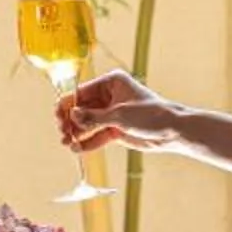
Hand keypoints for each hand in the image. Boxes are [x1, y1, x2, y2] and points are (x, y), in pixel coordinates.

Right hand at [56, 70, 180, 153]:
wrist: (172, 131)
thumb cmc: (151, 115)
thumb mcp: (120, 115)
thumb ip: (94, 117)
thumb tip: (72, 116)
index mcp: (110, 82)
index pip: (82, 92)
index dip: (68, 105)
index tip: (58, 117)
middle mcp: (109, 96)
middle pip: (81, 108)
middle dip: (71, 121)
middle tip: (62, 133)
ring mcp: (111, 113)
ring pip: (87, 123)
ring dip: (76, 133)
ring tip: (67, 143)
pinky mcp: (115, 129)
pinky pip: (96, 135)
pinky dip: (87, 142)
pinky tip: (77, 148)